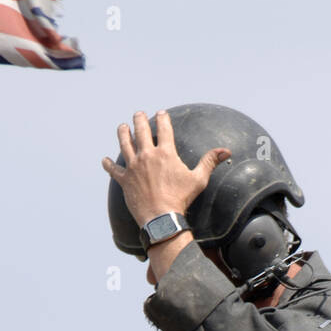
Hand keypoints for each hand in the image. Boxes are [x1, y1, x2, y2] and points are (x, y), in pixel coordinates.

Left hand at [101, 109, 230, 228]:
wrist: (161, 218)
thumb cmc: (181, 199)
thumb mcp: (198, 179)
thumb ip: (209, 161)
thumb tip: (226, 151)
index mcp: (165, 153)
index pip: (164, 129)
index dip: (163, 119)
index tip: (161, 113)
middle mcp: (147, 156)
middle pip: (141, 131)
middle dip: (139, 120)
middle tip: (138, 114)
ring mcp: (134, 167)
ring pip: (125, 144)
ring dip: (123, 133)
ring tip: (122, 127)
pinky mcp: (125, 180)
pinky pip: (113, 170)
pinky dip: (108, 165)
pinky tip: (104, 160)